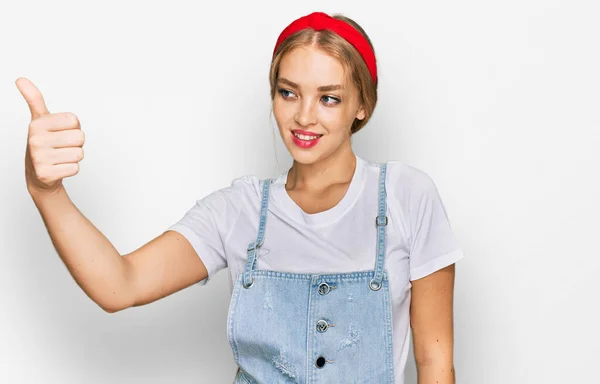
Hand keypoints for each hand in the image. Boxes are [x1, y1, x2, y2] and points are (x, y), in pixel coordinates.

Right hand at [16, 77, 84, 195]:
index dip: (73, 127)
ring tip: (60, 157)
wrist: (39, 175)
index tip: (61, 132)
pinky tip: (59, 168)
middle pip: (80, 137)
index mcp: (37, 123)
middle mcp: (35, 139)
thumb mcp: (40, 120)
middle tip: (62, 147)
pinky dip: (71, 169)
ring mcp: (39, 157)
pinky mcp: (45, 174)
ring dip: (74, 157)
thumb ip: (34, 99)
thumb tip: (20, 79)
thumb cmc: (45, 144)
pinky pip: (75, 168)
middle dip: (76, 143)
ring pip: (79, 153)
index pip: (75, 120)